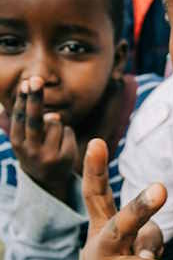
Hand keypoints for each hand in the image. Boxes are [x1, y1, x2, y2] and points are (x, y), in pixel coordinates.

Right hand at [10, 76, 77, 201]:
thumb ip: (27, 117)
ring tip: (52, 138)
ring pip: (55, 122)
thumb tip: (29, 92)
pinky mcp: (63, 158)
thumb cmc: (37, 148)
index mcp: (17, 142)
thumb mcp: (26, 137)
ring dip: (57, 123)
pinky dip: (67, 133)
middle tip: (36, 79)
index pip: (20, 116)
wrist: (48, 180)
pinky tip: (62, 145)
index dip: (23, 99)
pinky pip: (68, 131)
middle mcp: (29, 149)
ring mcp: (46, 155)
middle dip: (35, 99)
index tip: (27, 82)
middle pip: (34, 120)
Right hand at [82, 139, 172, 259]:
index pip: (96, 198)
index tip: (96, 140)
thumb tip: (148, 256)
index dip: (94, 171)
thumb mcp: (126, 240)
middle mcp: (103, 258)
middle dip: (140, 211)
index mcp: (101, 235)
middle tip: (161, 189)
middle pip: (120, 229)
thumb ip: (136, 228)